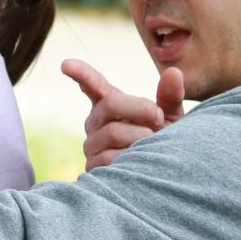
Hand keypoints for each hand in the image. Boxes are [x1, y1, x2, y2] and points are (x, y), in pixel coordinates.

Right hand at [62, 57, 185, 169]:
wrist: (162, 175)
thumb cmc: (163, 142)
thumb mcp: (170, 117)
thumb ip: (170, 95)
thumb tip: (174, 72)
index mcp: (110, 105)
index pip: (93, 85)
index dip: (81, 73)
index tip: (66, 64)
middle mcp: (95, 122)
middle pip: (110, 105)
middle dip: (140, 109)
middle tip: (159, 119)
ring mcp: (91, 145)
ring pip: (112, 132)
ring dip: (140, 138)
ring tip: (151, 146)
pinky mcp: (93, 168)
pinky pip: (110, 157)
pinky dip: (131, 158)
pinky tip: (139, 162)